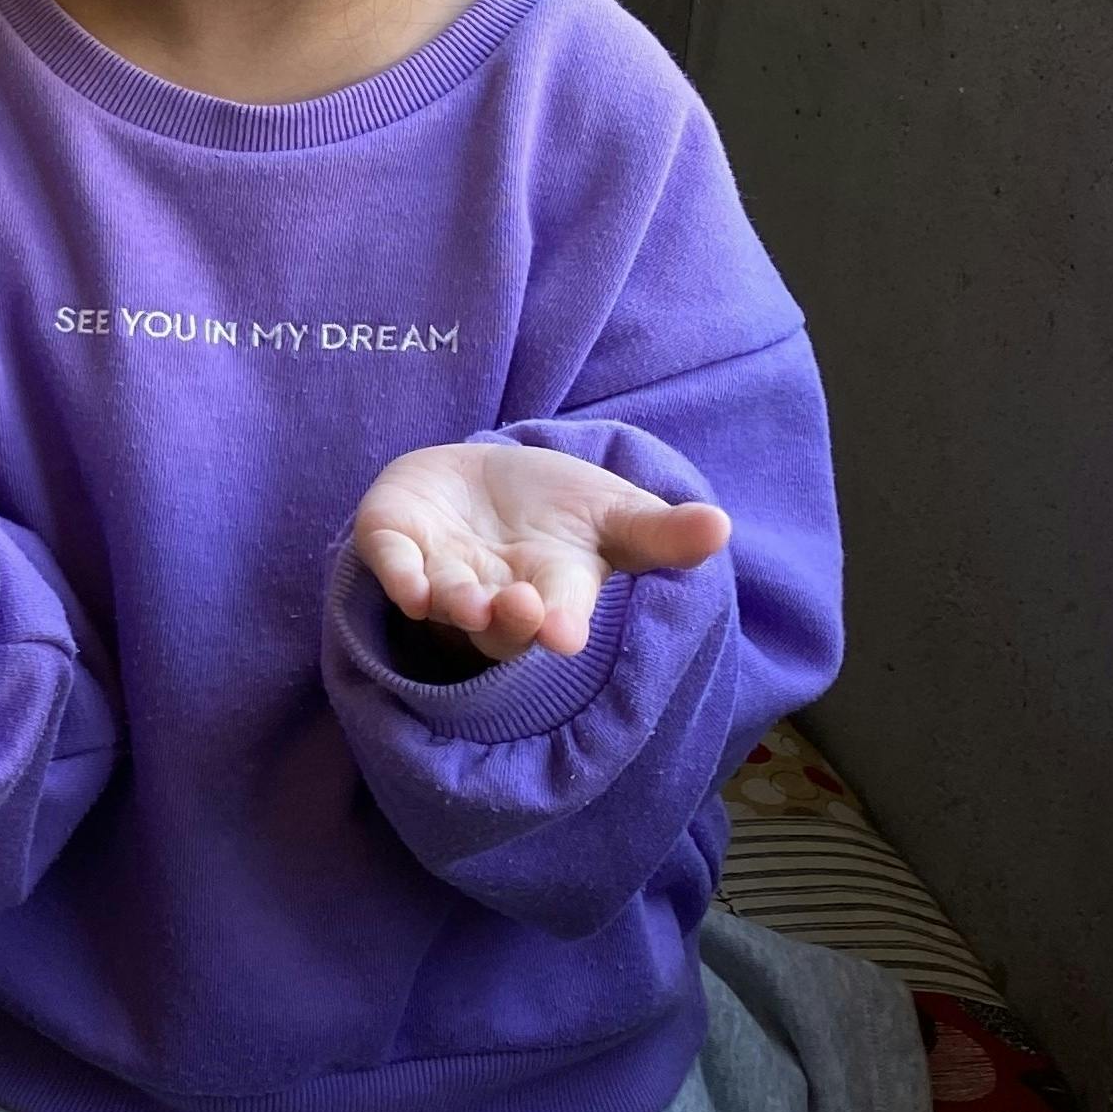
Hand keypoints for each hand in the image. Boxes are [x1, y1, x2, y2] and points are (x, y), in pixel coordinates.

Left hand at [353, 442, 730, 663]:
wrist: (481, 477)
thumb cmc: (556, 507)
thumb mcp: (614, 514)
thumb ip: (660, 532)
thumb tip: (720, 527)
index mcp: (552, 592)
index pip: (558, 617)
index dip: (560, 625)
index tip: (565, 635)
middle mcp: (494, 593)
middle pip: (499, 623)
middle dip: (509, 619)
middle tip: (522, 610)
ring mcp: (442, 572)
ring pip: (446, 600)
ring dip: (456, 602)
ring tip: (473, 602)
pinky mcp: (395, 543)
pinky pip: (391, 565)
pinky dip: (398, 573)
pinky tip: (408, 586)